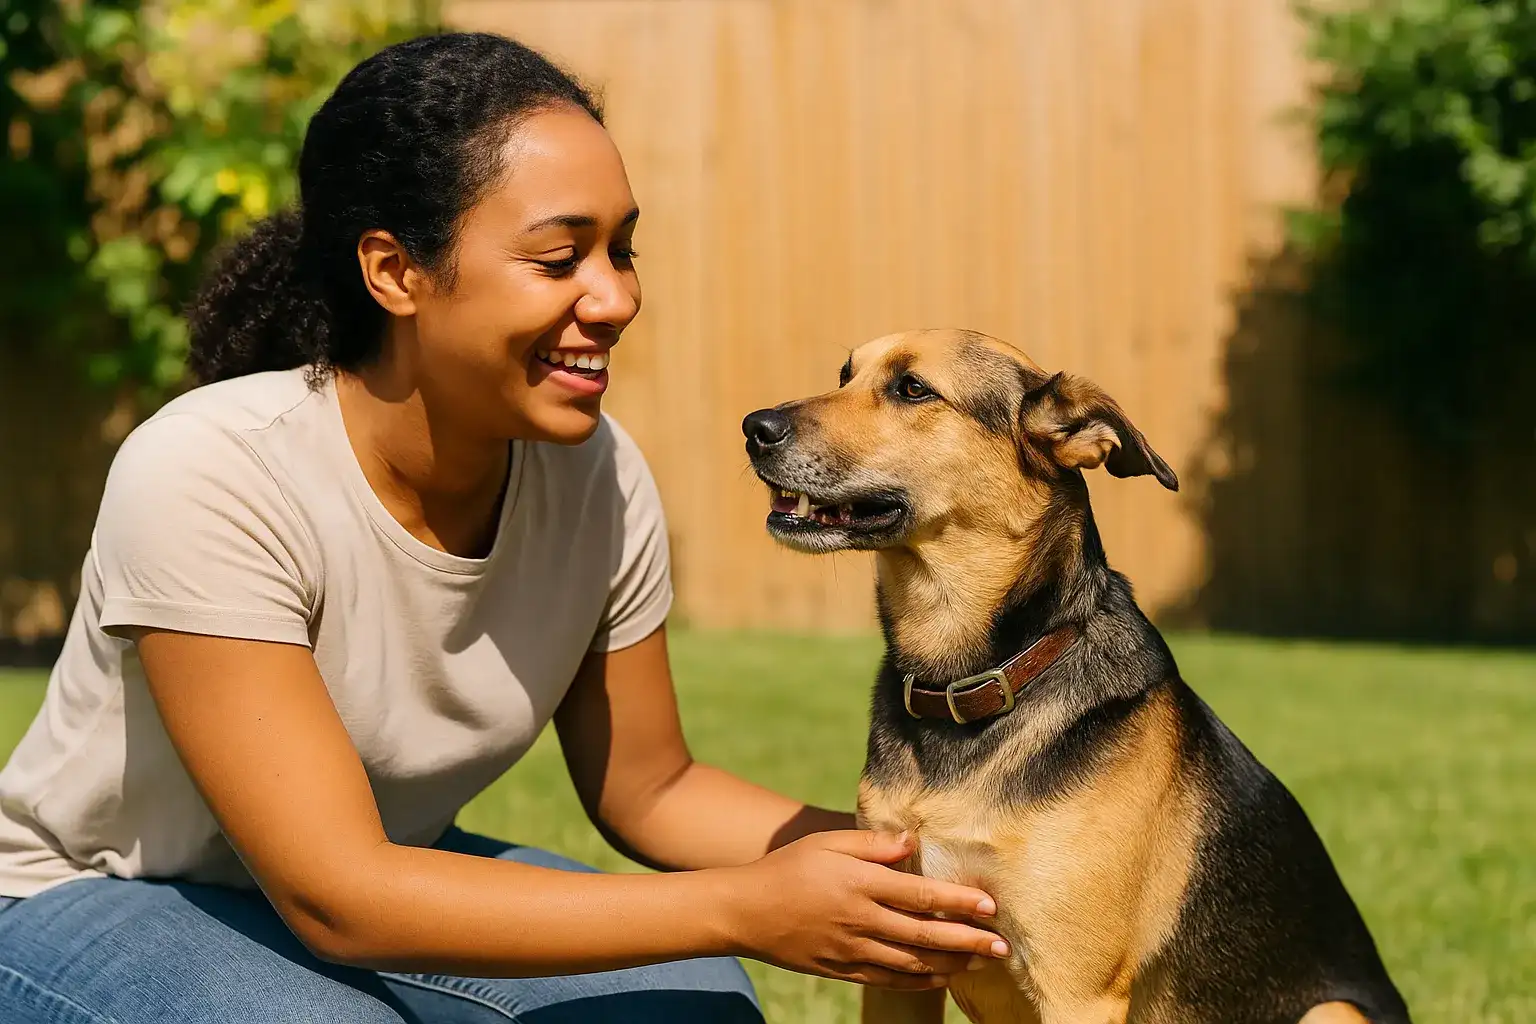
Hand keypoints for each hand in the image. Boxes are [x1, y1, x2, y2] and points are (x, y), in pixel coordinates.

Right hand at [722, 829, 1008, 988]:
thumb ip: (872, 844)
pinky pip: (888, 979)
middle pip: (925, 934)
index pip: (921, 896)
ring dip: (951, 963)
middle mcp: (860, 919)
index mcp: (860, 883)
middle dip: (969, 940)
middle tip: (1004, 946)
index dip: (959, 903)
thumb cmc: (788, 867)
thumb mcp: (826, 843)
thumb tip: (912, 842)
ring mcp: (851, 948)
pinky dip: (919, 980)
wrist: (745, 910)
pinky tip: (940, 977)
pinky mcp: (841, 969)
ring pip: (912, 962)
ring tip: (982, 962)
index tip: (990, 906)